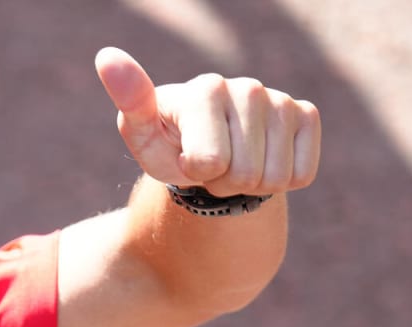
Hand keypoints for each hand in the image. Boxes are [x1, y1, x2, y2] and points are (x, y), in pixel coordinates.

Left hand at [95, 47, 320, 197]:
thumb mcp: (141, 133)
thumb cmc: (168, 142)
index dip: (194, 173)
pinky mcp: (305, 115)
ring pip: (273, 178)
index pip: (209, 163)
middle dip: (222, 182)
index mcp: (204, 89)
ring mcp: (279, 99)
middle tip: (209, 163)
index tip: (184, 155)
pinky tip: (260, 158)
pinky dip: (280, 180)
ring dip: (249, 184)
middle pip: (244, 175)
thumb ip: (130, 101)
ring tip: (231, 161)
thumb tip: (106, 56)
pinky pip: (301, 174)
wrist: (204, 150)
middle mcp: (246, 87)